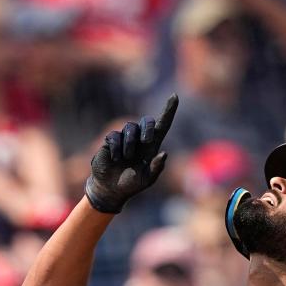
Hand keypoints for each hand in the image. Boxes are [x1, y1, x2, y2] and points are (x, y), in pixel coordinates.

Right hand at [84, 95, 177, 213]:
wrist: (111, 189)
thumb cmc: (131, 184)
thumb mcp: (147, 179)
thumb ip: (157, 168)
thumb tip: (165, 153)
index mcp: (152, 146)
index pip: (162, 125)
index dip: (169, 110)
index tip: (175, 96)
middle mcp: (140, 139)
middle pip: (147, 121)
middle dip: (147, 128)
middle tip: (146, 141)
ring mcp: (125, 138)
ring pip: (130, 128)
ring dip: (129, 144)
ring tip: (125, 158)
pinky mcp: (110, 141)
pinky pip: (114, 136)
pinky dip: (116, 148)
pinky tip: (114, 159)